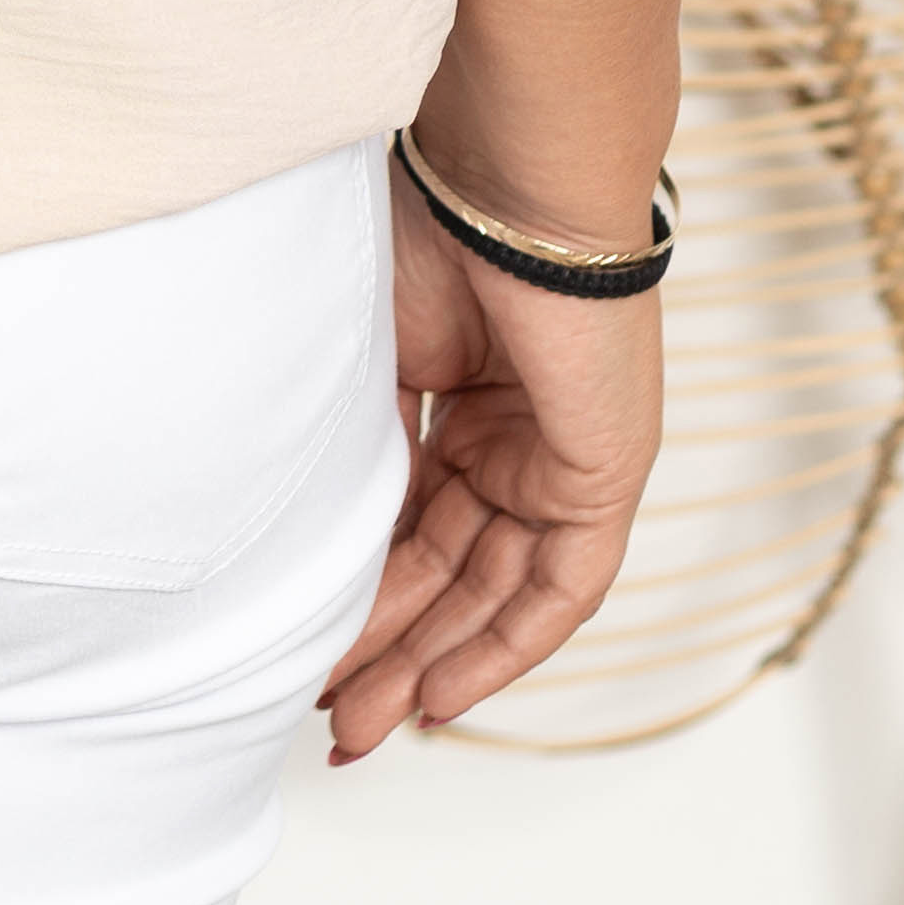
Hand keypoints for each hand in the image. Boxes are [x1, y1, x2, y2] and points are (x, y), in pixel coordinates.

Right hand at [319, 157, 661, 759]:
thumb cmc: (425, 227)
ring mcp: (560, 458)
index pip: (407, 521)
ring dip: (431, 662)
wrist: (504, 181)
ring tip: (362, 723)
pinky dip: (503, 646)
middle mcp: (512, 436)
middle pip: (448, 570)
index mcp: (458, 397)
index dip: (358, 589)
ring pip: (493, 591)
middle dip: (386, 650)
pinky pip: (559, 589)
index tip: (300, 649)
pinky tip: (442, 695)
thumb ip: (353, 444)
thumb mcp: (366, 355)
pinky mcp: (603, 476)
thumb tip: (299, 533)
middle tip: (327, 718)